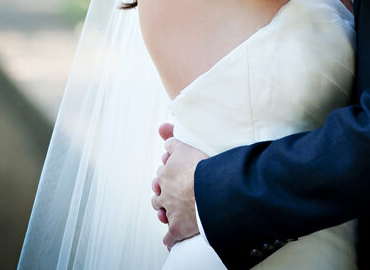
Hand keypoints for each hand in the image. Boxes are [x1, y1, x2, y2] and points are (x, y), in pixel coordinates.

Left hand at [151, 122, 206, 249]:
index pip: (164, 170)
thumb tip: (160, 127)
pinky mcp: (177, 228)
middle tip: (173, 189)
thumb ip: (173, 139)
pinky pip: (170, 237)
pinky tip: (171, 241)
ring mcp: (170, 211)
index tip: (175, 168)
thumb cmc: (202, 168)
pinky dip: (170, 239)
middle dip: (163, 190)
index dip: (170, 169)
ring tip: (169, 210)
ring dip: (164, 210)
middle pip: (158, 191)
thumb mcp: (186, 147)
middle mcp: (165, 192)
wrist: (210, 192)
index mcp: (167, 173)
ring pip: (161, 211)